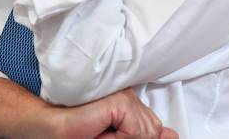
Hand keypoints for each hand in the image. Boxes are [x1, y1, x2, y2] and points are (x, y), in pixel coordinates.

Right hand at [56, 88, 178, 138]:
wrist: (55, 131)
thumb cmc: (82, 134)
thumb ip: (145, 136)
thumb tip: (173, 135)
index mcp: (130, 104)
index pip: (154, 128)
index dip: (136, 136)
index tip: (110, 133)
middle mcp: (130, 94)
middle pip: (152, 129)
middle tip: (104, 134)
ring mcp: (125, 94)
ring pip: (148, 131)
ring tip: (102, 133)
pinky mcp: (119, 99)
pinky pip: (137, 128)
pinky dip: (122, 138)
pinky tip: (102, 129)